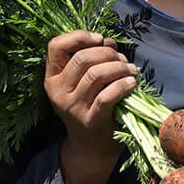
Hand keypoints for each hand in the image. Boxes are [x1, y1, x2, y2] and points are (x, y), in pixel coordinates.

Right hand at [44, 30, 137, 183]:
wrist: (90, 148)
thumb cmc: (88, 108)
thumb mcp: (78, 84)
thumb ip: (88, 60)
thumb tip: (108, 42)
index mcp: (52, 78)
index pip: (56, 46)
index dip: (80, 36)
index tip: (100, 39)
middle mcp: (58, 92)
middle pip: (82, 58)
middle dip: (107, 53)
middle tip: (122, 59)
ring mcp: (73, 107)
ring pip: (96, 74)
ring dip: (119, 67)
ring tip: (131, 70)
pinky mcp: (90, 120)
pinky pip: (107, 95)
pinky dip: (123, 85)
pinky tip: (132, 83)